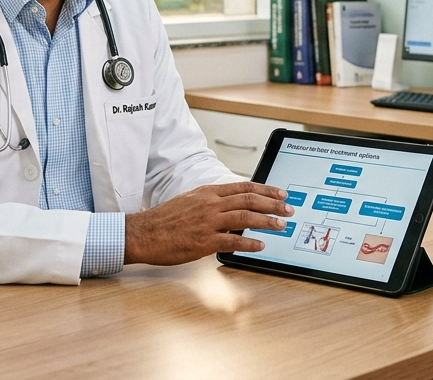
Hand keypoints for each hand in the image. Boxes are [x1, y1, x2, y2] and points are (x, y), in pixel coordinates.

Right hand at [124, 182, 292, 265]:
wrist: (144, 232)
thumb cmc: (165, 218)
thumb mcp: (190, 200)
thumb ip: (212, 201)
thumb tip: (233, 204)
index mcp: (208, 192)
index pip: (244, 186)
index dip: (266, 190)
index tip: (281, 194)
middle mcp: (211, 204)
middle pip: (250, 200)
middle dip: (273, 205)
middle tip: (289, 210)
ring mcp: (208, 222)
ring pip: (246, 217)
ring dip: (268, 222)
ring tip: (281, 226)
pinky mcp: (204, 241)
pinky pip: (233, 240)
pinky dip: (249, 243)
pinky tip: (260, 246)